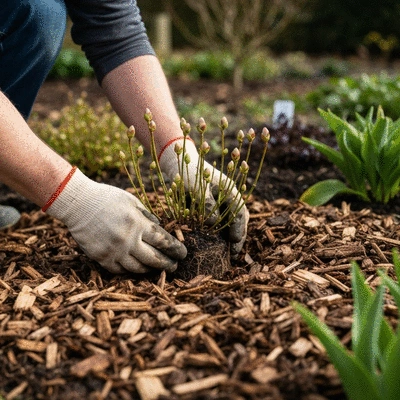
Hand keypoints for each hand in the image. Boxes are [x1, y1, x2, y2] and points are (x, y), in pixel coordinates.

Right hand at [45, 169, 186, 272]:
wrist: (77, 204)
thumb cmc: (107, 198)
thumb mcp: (132, 201)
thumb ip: (148, 217)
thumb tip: (161, 230)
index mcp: (138, 224)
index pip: (164, 242)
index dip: (176, 250)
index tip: (183, 254)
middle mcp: (128, 240)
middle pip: (154, 259)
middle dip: (168, 264)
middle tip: (175, 266)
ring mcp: (114, 251)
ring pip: (138, 269)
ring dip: (151, 270)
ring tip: (157, 268)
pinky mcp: (101, 258)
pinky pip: (120, 271)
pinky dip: (131, 271)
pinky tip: (137, 268)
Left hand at [159, 139, 248, 257]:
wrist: (177, 160)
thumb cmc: (187, 171)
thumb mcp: (196, 186)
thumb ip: (206, 203)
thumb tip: (213, 222)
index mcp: (230, 190)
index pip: (240, 213)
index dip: (238, 230)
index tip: (234, 245)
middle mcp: (229, 196)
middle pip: (240, 219)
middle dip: (238, 237)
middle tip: (233, 255)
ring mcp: (222, 200)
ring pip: (232, 221)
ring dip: (231, 236)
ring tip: (227, 253)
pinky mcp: (213, 204)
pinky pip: (221, 220)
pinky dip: (221, 231)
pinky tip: (216, 243)